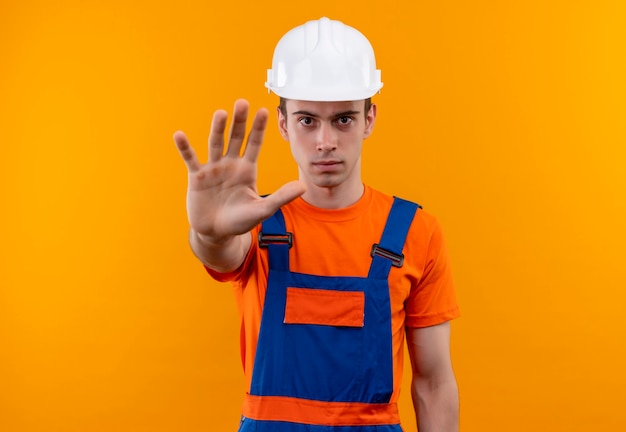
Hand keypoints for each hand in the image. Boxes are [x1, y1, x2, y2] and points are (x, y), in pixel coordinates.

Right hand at [174, 99, 304, 243]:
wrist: (216, 233)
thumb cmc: (240, 221)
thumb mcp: (263, 209)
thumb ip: (281, 197)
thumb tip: (304, 187)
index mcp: (247, 169)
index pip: (255, 144)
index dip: (259, 128)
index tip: (264, 111)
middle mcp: (231, 164)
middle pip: (236, 138)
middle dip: (239, 121)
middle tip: (242, 102)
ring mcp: (213, 169)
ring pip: (215, 144)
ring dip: (217, 129)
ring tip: (221, 113)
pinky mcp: (197, 177)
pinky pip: (191, 159)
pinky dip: (185, 148)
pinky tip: (180, 135)